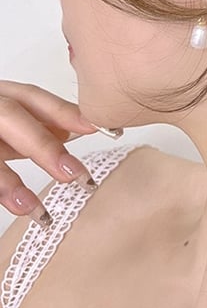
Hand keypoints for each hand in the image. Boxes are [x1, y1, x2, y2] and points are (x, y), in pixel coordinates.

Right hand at [0, 81, 97, 227]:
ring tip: (33, 210)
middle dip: (43, 145)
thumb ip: (37, 125)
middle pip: (9, 116)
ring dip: (7, 181)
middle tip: (74, 175)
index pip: (32, 97)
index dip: (65, 112)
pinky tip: (15, 206)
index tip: (97, 129)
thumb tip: (80, 130)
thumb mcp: (8, 122)